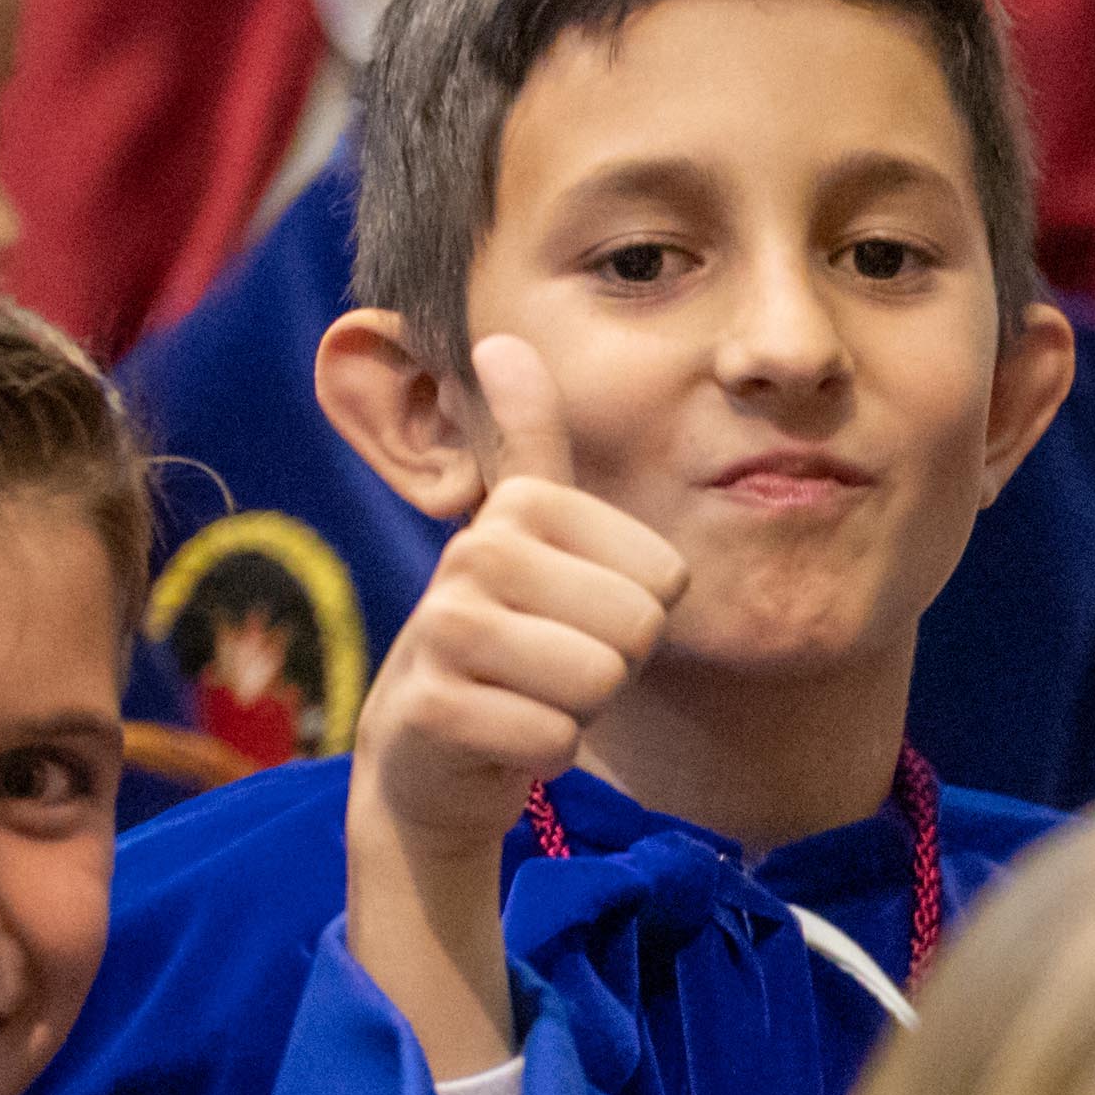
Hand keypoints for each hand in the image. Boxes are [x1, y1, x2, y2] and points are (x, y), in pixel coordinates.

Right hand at [343, 337, 686, 1078]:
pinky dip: (541, 752)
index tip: (573, 617)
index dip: (636, 615)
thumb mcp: (529, 538)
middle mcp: (473, 555)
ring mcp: (444, 633)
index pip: (663, 578)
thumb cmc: (508, 639)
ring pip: (598, 682)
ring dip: (575, 708)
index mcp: (517, 510)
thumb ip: (528, 443)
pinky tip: (500, 737)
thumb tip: (504, 341)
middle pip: (636, 628)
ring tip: (525, 693)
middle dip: (609, 665)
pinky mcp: (432, 711)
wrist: (430, 753)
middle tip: (549, 664)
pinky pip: (553, 737)